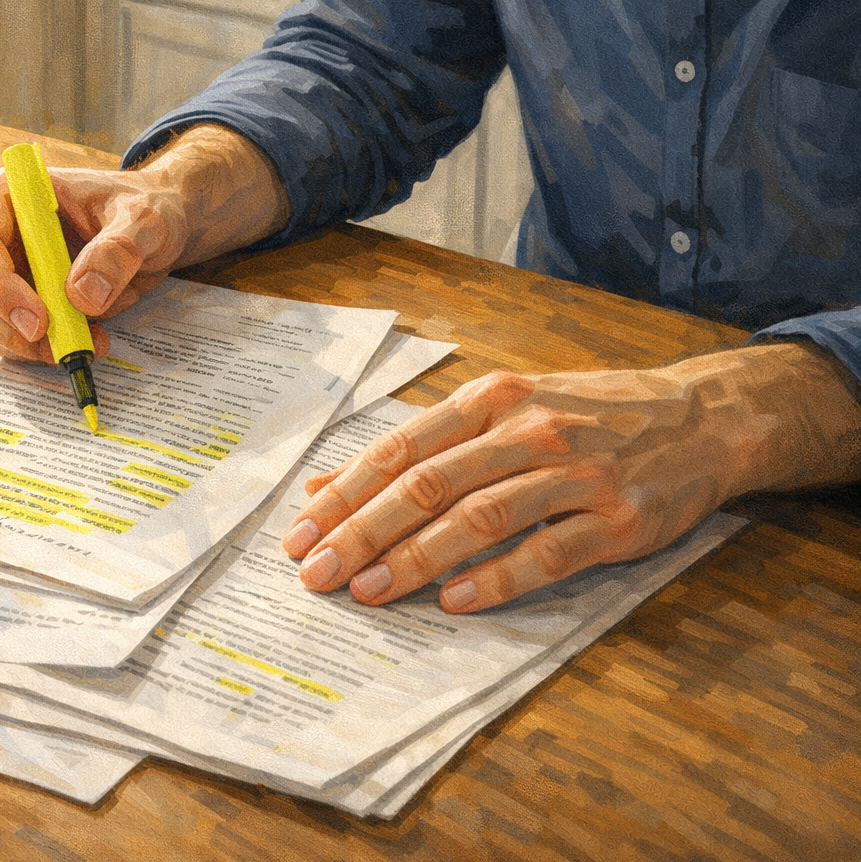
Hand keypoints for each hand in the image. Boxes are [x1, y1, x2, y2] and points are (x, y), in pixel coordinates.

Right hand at [0, 125, 288, 361]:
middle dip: (7, 328)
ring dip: (25, 347)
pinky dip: (36, 353)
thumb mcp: (144, 221)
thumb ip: (117, 251)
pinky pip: (4, 340)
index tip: (40, 322)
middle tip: (61, 347)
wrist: (154, 231)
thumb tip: (81, 296)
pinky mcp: (11, 304)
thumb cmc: (144, 210)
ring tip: (86, 341)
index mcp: (8, 197)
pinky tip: (81, 340)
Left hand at [282, 342, 860, 612]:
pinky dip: (498, 578)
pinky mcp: (617, 519)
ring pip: (479, 518)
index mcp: (489, 400)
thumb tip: (327, 484)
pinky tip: (455, 601)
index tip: (300, 532)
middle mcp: (526, 431)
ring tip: (368, 591)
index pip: (400, 450)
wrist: (700, 418)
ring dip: (416, 558)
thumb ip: (417, 446)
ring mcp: (575, 475)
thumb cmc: (583, 416)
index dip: (346, 494)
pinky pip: (548, 552)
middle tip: (317, 572)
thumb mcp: (499, 410)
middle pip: (428, 486)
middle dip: (363, 532)